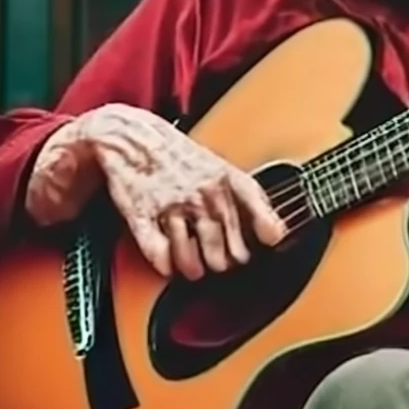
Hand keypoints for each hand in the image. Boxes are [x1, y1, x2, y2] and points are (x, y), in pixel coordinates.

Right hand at [26, 104, 285, 279]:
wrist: (132, 138)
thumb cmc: (179, 156)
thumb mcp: (219, 166)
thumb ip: (245, 195)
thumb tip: (275, 229)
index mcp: (224, 177)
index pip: (255, 206)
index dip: (265, 227)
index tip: (271, 242)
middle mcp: (202, 193)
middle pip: (224, 247)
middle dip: (226, 262)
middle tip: (224, 263)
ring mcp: (172, 206)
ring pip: (191, 258)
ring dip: (195, 269)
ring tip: (197, 269)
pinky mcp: (142, 217)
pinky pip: (159, 254)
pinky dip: (166, 265)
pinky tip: (170, 263)